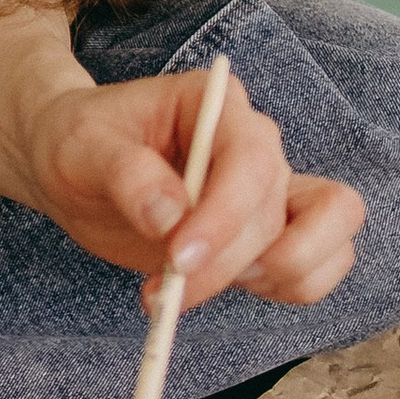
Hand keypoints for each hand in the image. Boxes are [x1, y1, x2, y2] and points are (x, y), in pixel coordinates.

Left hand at [4, 66, 364, 311]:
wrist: (75, 166)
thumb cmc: (77, 142)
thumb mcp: (81, 147)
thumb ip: (125, 174)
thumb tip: (170, 217)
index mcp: (215, 106)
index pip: (253, 160)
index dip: (225, 214)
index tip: (177, 257)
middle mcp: (254, 145)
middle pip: (277, 212)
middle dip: (226, 262)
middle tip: (165, 289)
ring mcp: (266, 193)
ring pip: (324, 241)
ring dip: (270, 280)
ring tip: (192, 288)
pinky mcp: (263, 236)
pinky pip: (315, 268)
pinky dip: (285, 292)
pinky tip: (216, 290)